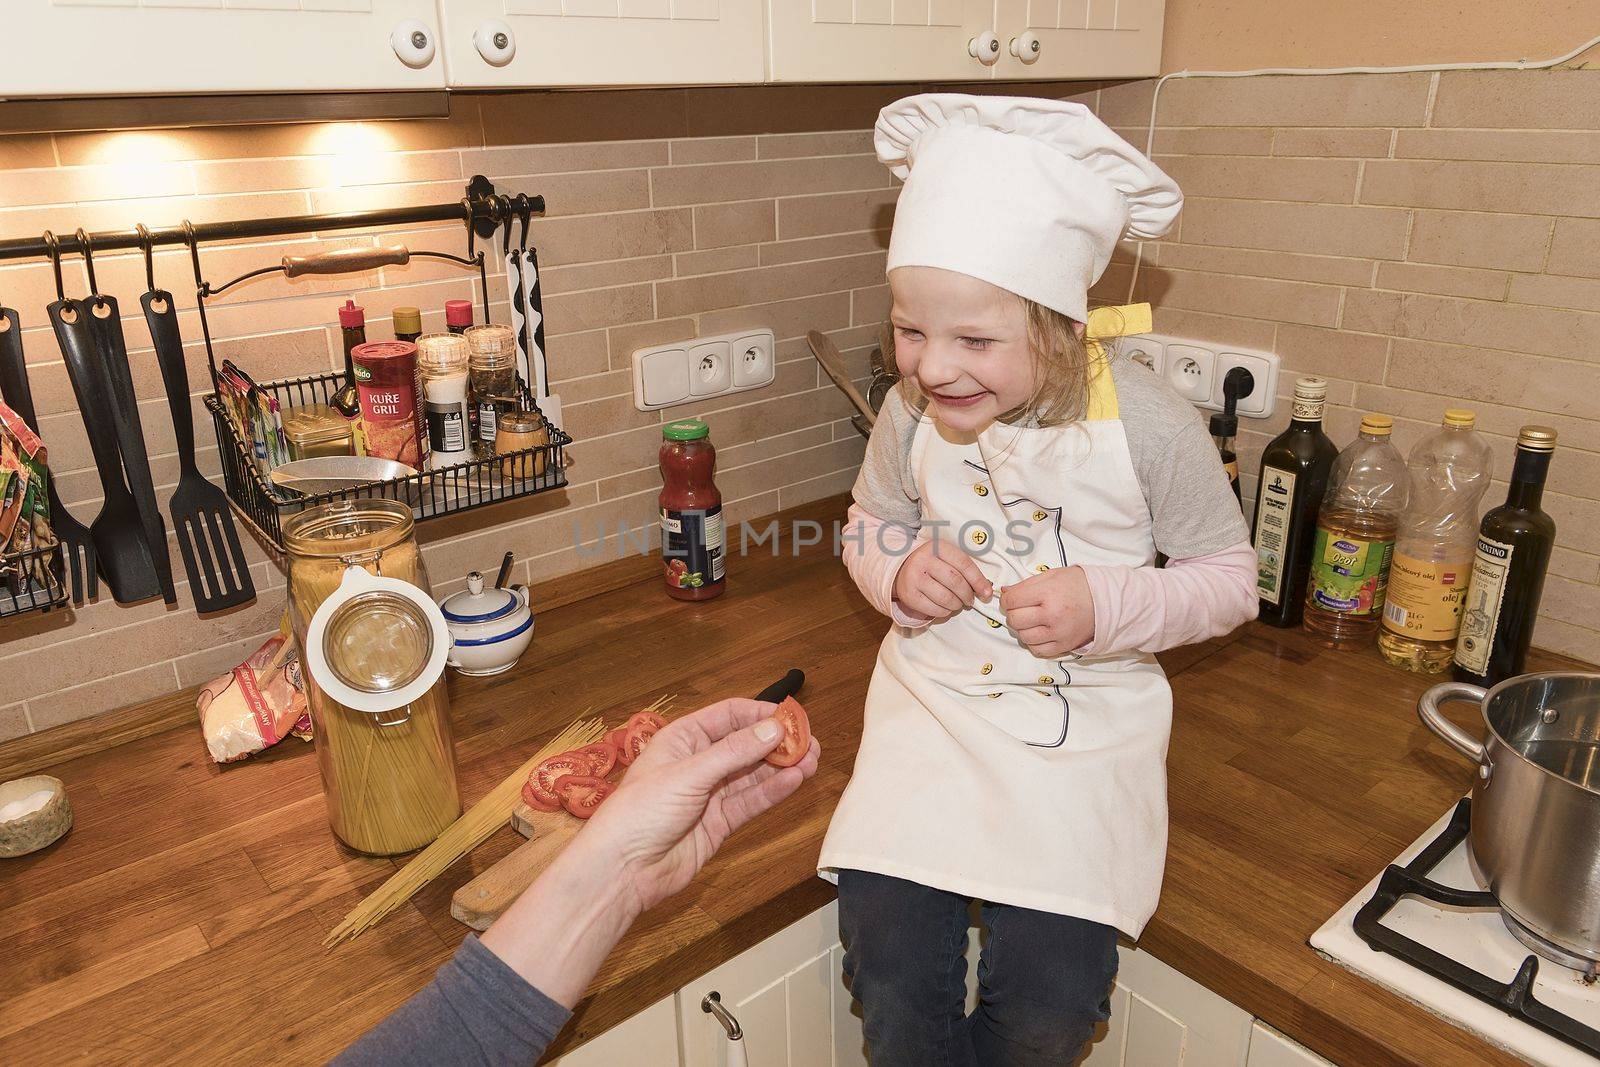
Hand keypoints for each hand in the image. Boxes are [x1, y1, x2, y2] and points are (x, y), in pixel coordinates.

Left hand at [581, 697, 821, 913]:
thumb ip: (734, 752)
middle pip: (746, 744)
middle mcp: (698, 763)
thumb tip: (773, 729)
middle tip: (810, 741)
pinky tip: (795, 780)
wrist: (623, 869)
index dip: (761, 714)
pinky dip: (773, 790)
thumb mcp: (689, 774)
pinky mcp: (718, 823)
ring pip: (753, 774)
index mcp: (683, 739)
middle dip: (778, 742)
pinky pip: (751, 801)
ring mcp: (709, 794)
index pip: (729, 716)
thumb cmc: (640, 812)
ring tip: (812, 759)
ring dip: (781, 766)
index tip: (792, 717)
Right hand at [892, 537, 993, 620]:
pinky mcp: (909, 595)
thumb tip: (987, 589)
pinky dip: (945, 612)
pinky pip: (934, 609)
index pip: (964, 564)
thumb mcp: (947, 558)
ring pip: (946, 597)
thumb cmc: (932, 565)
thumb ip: (966, 569)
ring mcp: (914, 578)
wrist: (901, 570)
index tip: (986, 592)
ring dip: (957, 605)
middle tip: (970, 600)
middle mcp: (923, 560)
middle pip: (955, 582)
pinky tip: (946, 608)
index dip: (978, 580)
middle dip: (968, 594)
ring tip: (958, 604)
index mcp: (937, 547)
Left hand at [1000, 566, 1094, 658]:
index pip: (1012, 601)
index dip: (1006, 600)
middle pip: (1014, 620)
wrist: (1105, 600)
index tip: (1012, 599)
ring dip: (1023, 629)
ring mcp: (1058, 633)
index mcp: (1048, 593)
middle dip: (1013, 613)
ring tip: (1032, 620)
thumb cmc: (1078, 585)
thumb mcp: (1052, 576)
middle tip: (1022, 609)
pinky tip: (1039, 632)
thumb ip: (1026, 584)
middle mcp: (1052, 615)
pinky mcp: (1064, 646)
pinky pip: (1037, 650)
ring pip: (1023, 637)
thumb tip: (1004, 592)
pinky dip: (1033, 642)